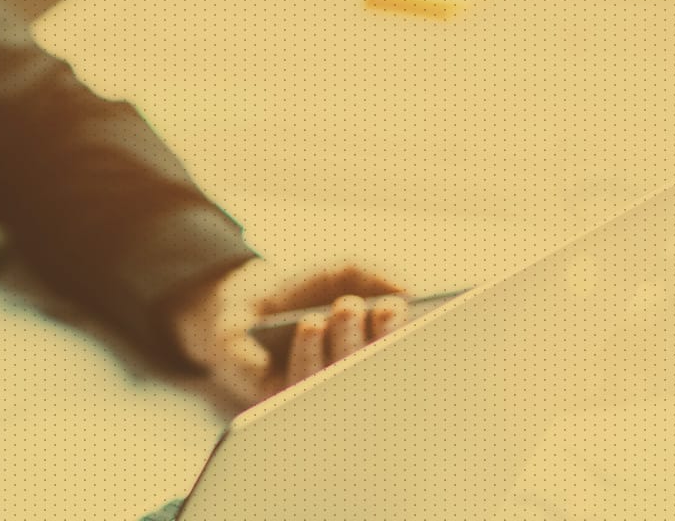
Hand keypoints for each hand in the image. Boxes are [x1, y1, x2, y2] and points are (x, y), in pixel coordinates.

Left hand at [172, 258, 408, 405]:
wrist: (243, 300)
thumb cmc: (305, 289)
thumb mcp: (345, 273)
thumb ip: (379, 278)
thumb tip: (412, 293)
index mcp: (383, 358)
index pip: (414, 366)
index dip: (423, 347)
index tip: (431, 322)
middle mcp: (358, 385)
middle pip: (382, 379)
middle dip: (386, 340)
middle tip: (388, 309)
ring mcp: (322, 396)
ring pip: (342, 383)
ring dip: (346, 341)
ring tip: (346, 306)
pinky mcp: (284, 401)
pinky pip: (300, 387)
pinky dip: (309, 353)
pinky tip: (312, 324)